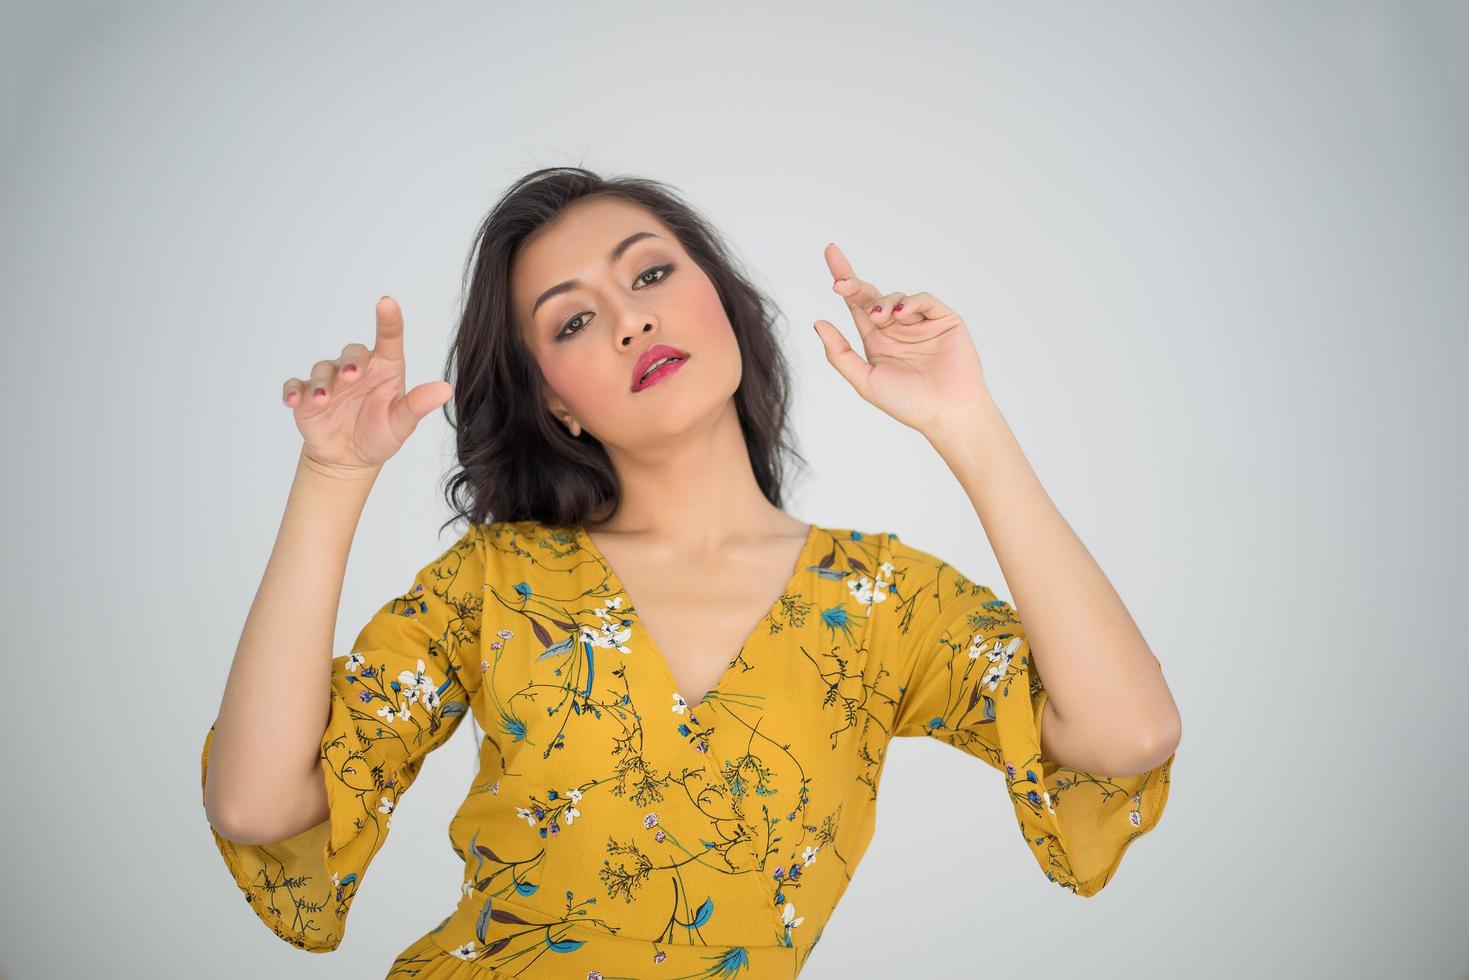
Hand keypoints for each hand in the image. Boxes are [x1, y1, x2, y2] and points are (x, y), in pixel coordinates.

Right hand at [284, 296, 453, 476]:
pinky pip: (296, 386)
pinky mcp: (306, 397)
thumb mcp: (402, 423)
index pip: (388, 338)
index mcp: (385, 369)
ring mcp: (330, 381)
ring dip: (322, 382)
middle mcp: (357, 369)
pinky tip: (295, 400)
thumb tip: (446, 390)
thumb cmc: (380, 434)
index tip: (387, 302)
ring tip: (324, 399)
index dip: (388, 319)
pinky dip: (293, 391)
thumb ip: (418, 405)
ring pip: (323, 368)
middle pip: (352, 352)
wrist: (350, 458)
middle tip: (352, 375)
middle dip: (351, 361)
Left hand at [813, 243, 992, 433]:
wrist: (946, 413)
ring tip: (880, 318)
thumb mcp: (865, 380)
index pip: (855, 304)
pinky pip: (924, 300)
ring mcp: (920, 323)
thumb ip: (840, 353)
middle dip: (854, 283)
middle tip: (841, 283)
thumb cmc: (907, 403)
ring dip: (883, 302)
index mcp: (876, 339)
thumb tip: (818, 323)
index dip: (844, 280)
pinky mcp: (944, 320)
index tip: (830, 253)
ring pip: (896, 296)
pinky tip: (900, 313)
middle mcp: (896, 327)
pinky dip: (911, 302)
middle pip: (871, 294)